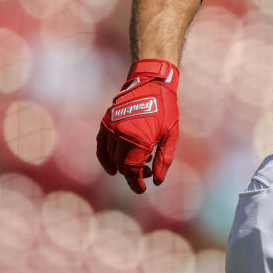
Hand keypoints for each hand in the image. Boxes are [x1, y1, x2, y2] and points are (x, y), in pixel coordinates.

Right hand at [96, 59, 179, 192]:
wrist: (152, 82)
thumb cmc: (166, 108)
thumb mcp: (171, 134)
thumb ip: (164, 159)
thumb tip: (157, 182)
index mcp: (140, 139)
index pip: (133, 170)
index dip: (136, 182)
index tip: (142, 189)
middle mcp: (122, 134)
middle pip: (122, 165)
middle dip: (133, 174)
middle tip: (147, 173)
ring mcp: (111, 128)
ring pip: (111, 157)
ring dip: (122, 166)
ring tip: (138, 166)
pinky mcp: (106, 122)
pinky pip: (101, 146)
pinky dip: (105, 158)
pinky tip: (112, 168)